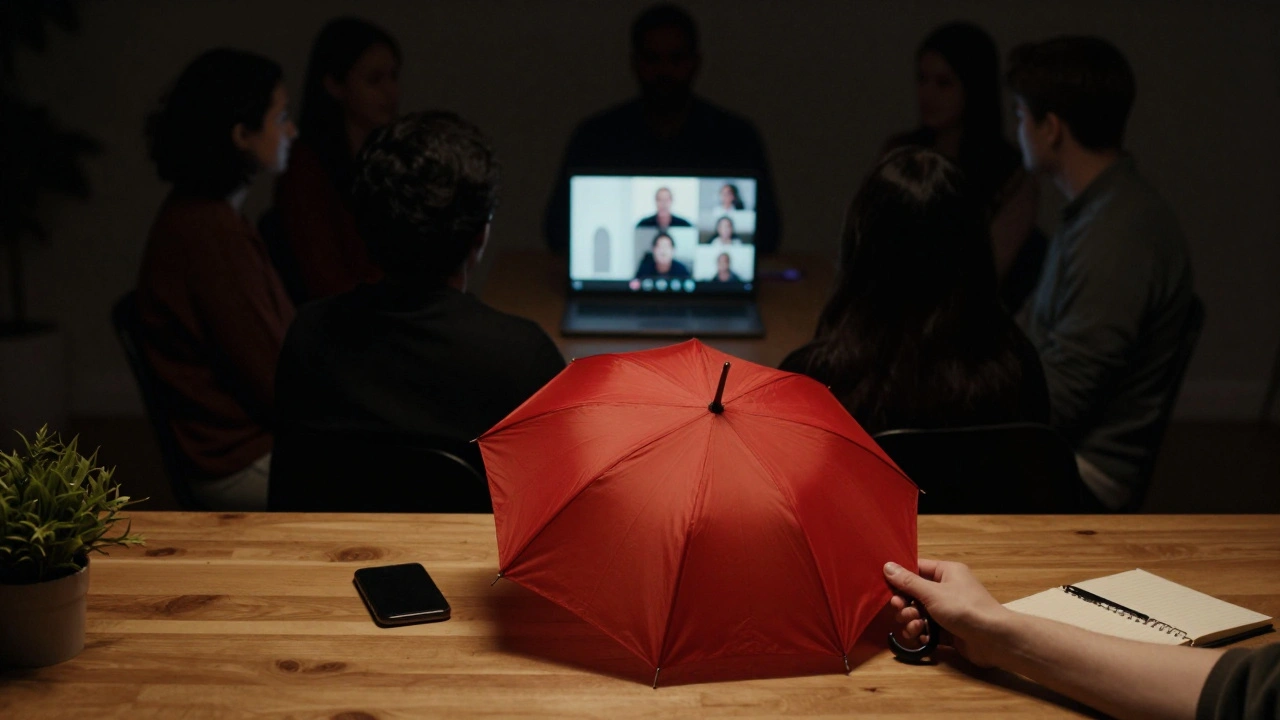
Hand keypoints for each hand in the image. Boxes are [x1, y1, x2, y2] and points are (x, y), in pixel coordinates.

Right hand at [883, 559, 1012, 668]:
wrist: (994, 639)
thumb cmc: (964, 608)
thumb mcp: (933, 593)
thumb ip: (908, 582)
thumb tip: (887, 565)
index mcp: (946, 572)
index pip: (917, 569)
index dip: (900, 579)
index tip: (888, 590)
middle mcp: (947, 589)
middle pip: (915, 594)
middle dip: (905, 605)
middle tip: (902, 612)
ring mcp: (948, 611)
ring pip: (919, 613)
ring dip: (912, 621)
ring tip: (916, 627)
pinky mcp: (949, 630)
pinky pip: (928, 629)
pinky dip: (922, 633)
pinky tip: (922, 638)